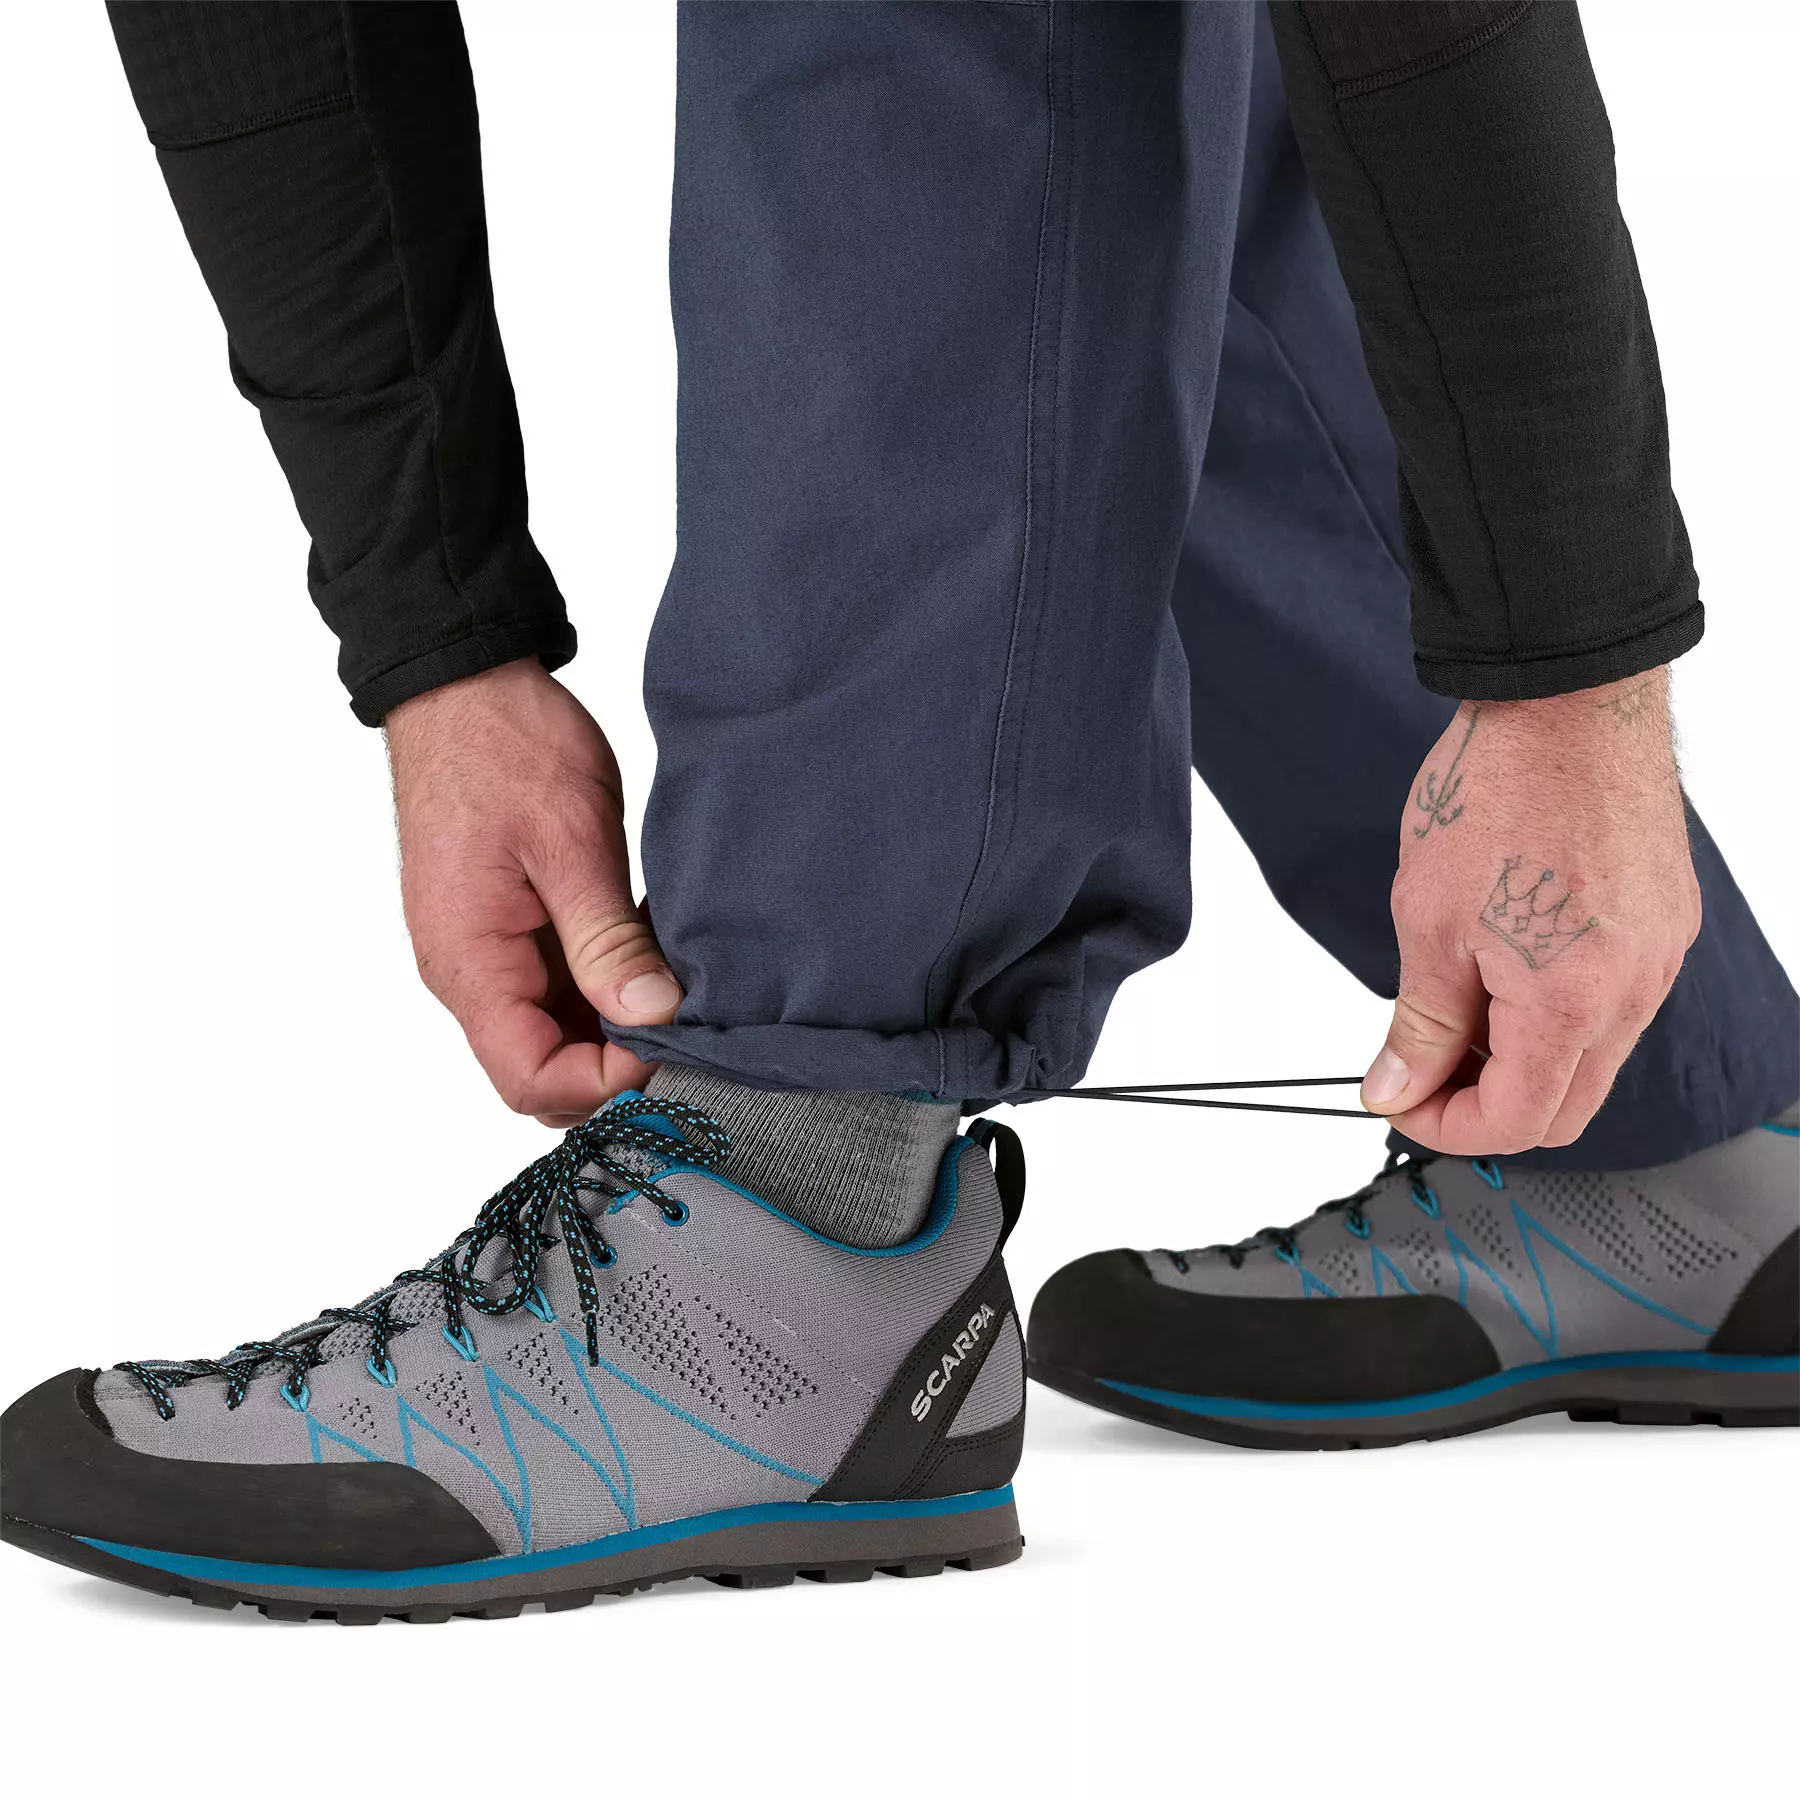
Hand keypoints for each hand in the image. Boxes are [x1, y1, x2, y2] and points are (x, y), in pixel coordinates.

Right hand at [385, 659, 681, 1126]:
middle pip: (542, 1071)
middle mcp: (468, 974)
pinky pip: (557, 991)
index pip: (531, 1079)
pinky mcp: (508, 933)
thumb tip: (653, 1018)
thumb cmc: (505, 746)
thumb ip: (607, 939)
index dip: (606, 1084)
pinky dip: (607, 988)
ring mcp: (486, 956)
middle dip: (616, 1067)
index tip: (671, 1046)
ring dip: (616, 1027)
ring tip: (677, 987)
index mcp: (470, 962)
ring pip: (555, 1035)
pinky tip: (653, 954)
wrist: (463, 684)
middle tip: (689, 1026)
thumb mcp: (570, 840)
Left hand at [1361, 669, 1699, 1153]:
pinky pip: (1618, 1003)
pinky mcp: (1664, 924)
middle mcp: (1634, 992)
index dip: (1445, 1128)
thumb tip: (1396, 1088)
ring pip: (1593, 1058)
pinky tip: (1506, 970)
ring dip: (1523, 1060)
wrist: (1566, 703)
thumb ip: (1421, 1023)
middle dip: (1486, 1107)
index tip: (1399, 1100)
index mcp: (1571, 1005)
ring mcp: (1659, 958)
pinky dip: (1559, 1014)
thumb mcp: (1428, 922)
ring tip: (1457, 1010)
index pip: (1516, 1123)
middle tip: (1422, 1069)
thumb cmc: (1495, 793)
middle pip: (1565, 1108)